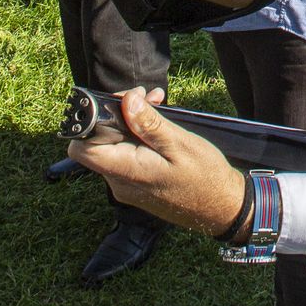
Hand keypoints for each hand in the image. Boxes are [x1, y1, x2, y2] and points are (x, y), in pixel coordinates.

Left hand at [68, 88, 244, 237]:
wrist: (223, 208)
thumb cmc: (206, 177)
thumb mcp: (180, 144)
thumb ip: (149, 124)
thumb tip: (126, 101)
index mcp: (127, 172)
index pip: (83, 148)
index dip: (92, 121)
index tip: (118, 102)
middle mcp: (119, 182)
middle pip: (99, 142)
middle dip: (118, 114)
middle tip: (146, 97)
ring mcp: (127, 186)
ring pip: (114, 147)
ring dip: (131, 123)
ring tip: (157, 105)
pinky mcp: (137, 186)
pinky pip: (127, 157)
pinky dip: (138, 138)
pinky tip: (159, 127)